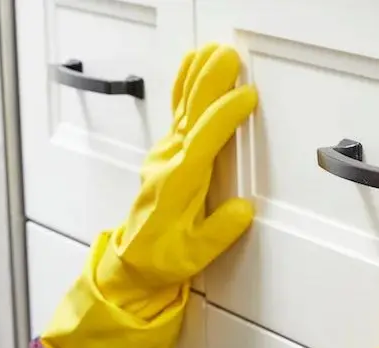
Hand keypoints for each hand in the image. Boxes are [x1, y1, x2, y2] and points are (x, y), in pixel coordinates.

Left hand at [39, 43, 257, 347]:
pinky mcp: (166, 153)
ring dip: (198, 78)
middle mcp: (169, 163)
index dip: (224, 118)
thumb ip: (220, 231)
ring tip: (214, 52)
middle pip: (191, 114)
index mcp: (178, 184)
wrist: (133, 263)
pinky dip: (186, 87)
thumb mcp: (195, 255)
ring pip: (183, 108)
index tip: (245, 98)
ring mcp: (165, 155)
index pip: (203, 142)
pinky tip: (193, 68)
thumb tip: (242, 209)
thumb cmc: (162, 259)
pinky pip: (178, 112)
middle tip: (229, 57)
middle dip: (210, 83)